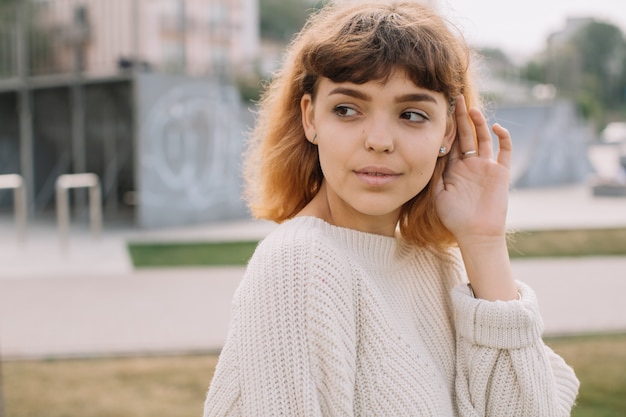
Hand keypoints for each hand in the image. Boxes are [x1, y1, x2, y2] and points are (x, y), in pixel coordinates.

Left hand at [434, 95, 511, 243]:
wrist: (475, 233)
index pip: (451, 142)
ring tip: (471, 109)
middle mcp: (471, 164)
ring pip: (484, 139)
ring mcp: (486, 167)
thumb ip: (434, 174)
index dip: (447, 127)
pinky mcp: (501, 172)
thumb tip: (429, 153)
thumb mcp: (437, 194)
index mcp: (455, 168)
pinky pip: (505, 151)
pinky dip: (503, 138)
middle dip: (461, 117)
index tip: (440, 110)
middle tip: (457, 98)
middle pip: (466, 135)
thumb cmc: (454, 218)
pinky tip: (496, 127)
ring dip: (479, 123)